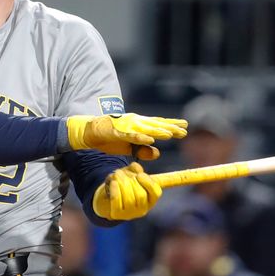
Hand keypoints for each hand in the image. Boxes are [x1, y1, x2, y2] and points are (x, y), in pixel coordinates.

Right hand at [67, 113, 186, 159]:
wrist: (90, 132)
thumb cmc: (110, 138)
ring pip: (145, 129)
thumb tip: (157, 153)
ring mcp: (126, 126)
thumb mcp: (129, 147)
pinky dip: (140, 137)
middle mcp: (134, 122)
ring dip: (158, 132)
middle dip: (170, 127)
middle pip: (155, 125)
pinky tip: (149, 140)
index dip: (171, 125)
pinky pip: (130, 136)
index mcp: (138, 125)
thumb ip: (142, 150)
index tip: (185, 127)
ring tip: (170, 134)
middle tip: (184, 130)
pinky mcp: (117, 132)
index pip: (158, 124)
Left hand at [92, 163, 161, 219]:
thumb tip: (137, 168)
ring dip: (122, 183)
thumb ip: (136, 168)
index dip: (149, 183)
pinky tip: (113, 183)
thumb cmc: (123, 184)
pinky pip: (117, 202)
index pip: (156, 193)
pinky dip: (115, 191)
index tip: (139, 175)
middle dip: (132, 181)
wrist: (107, 197)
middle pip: (141, 195)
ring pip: (129, 199)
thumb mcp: (131, 174)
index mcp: (150, 200)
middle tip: (121, 172)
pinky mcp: (116, 214)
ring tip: (116, 174)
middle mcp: (142, 209)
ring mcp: (130, 214)